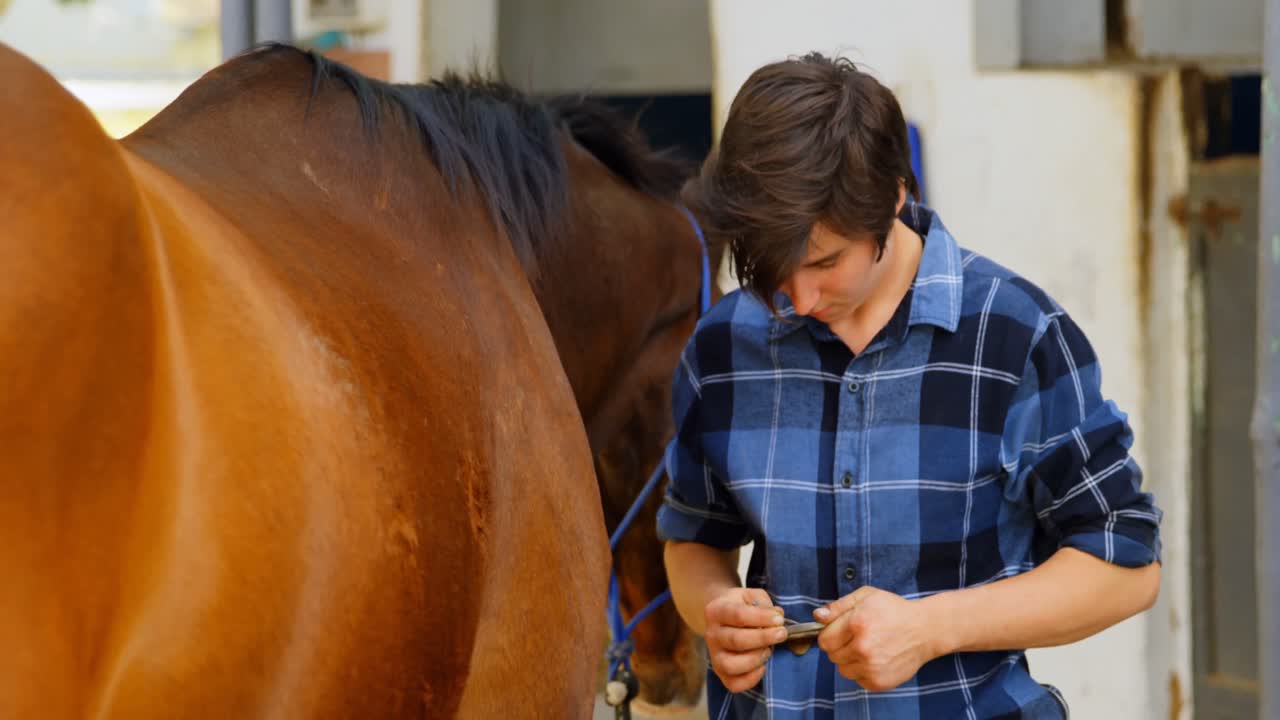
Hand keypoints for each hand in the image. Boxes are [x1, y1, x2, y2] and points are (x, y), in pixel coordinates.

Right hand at [703, 587, 788, 692]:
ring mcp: (714, 655)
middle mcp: (711, 634)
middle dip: (763, 638)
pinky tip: (762, 666)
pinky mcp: (721, 672)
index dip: (761, 618)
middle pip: (736, 640)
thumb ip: (764, 603)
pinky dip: (751, 678)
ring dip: (756, 659)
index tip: (779, 620)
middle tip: (782, 634)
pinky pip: (734, 684)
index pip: (737, 615)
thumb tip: (777, 616)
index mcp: (716, 610)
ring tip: (768, 650)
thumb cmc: (741, 605)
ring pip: (731, 665)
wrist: (723, 617)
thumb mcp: (750, 596)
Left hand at [813, 586, 937, 690]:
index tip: (840, 632)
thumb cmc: (894, 611)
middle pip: (832, 656)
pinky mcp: (879, 681)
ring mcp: (871, 667)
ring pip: (843, 670)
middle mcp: (862, 647)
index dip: (829, 635)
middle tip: (856, 639)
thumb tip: (817, 616)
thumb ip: (838, 606)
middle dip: (840, 647)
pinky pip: (858, 680)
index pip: (824, 640)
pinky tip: (876, 659)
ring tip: (867, 649)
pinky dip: (863, 672)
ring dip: (850, 660)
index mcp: (857, 623)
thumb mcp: (866, 596)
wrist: (925, 630)